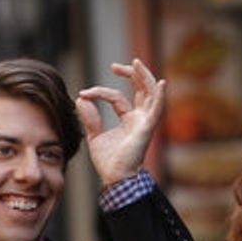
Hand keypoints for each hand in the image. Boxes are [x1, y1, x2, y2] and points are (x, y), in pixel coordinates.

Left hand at [75, 58, 166, 186]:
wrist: (114, 178)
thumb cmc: (108, 162)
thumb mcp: (94, 135)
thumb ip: (89, 117)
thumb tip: (80, 99)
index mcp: (129, 119)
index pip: (117, 97)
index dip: (100, 92)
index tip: (83, 94)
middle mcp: (140, 118)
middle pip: (141, 89)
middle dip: (131, 74)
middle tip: (115, 66)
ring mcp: (145, 122)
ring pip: (150, 93)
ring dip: (145, 77)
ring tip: (136, 62)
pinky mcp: (147, 128)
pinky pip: (157, 110)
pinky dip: (160, 96)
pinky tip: (161, 83)